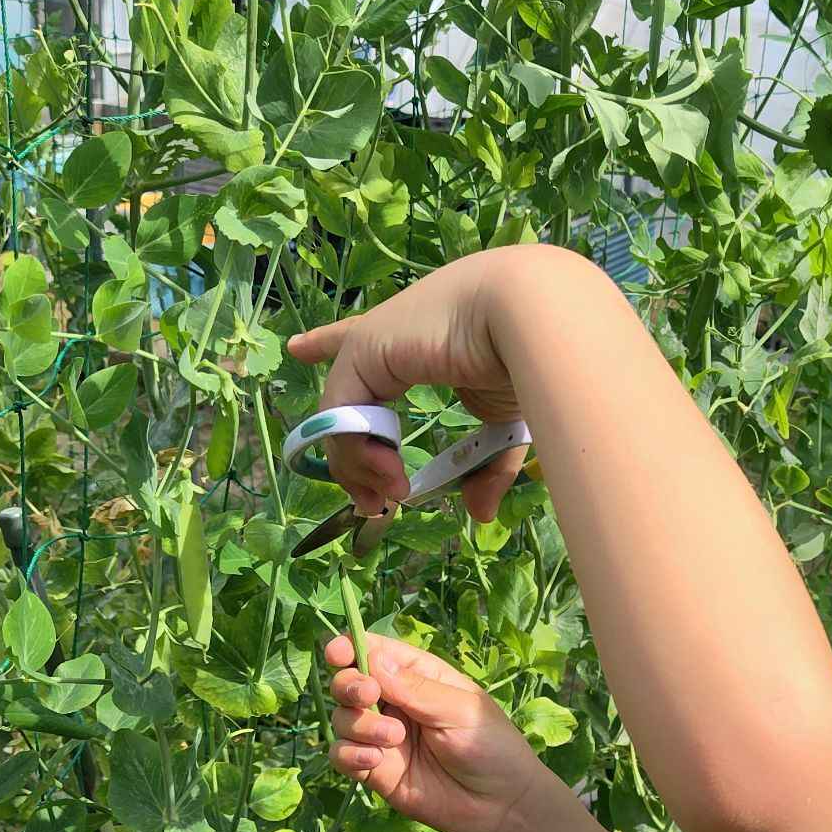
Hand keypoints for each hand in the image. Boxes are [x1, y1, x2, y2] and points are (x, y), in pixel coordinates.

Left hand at [286, 255, 534, 523]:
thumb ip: (487, 467)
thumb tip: (481, 513)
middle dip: (351, 455)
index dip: (329, 343)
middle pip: (344, 390)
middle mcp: (392, 334)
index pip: (364, 341)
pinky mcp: (363, 348)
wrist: (533, 318)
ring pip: (341, 414)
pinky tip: (388, 475)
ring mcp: (374, 338)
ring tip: (393, 494)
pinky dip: (358, 453)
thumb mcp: (505, 427)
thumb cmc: (529, 360)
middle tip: (370, 500)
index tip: (298, 347)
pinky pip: (340, 412)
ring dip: (363, 467)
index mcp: (423, 340)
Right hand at [326, 631, 546, 831]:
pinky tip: (375, 761)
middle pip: (348, 683)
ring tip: (393, 738)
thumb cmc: (490, 744)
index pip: (374, 652)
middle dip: (348, 685)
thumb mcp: (458, 709)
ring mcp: (382, 737)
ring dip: (357, 724)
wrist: (500, 805)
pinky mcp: (375, 771)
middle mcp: (394, 703)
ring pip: (342, 719)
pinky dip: (349, 755)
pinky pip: (342, 756)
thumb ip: (414, 687)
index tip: (336, 653)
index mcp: (417, 677)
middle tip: (368, 696)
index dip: (350, 647)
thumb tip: (371, 657)